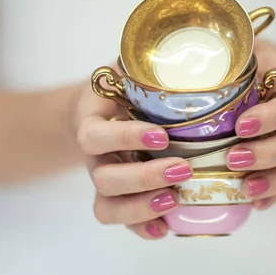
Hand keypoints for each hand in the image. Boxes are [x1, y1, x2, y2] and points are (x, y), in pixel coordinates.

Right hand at [74, 67, 191, 239]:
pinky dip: (143, 229)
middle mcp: (95, 157)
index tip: (162, 135)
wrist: (101, 111)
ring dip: (142, 208)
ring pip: (107, 207)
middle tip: (183, 169)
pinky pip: (122, 221)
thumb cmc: (121, 89)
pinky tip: (167, 229)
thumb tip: (183, 45)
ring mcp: (105, 180)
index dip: (125, 139)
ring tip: (175, 201)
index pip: (96, 136)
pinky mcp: (119, 197)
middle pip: (105, 179)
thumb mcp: (127, 69)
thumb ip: (144, 61)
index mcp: (92, 124)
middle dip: (144, 178)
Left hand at [226, 40, 275, 208]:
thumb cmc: (241, 61)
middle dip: (269, 153)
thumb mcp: (237, 49)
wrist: (263, 74)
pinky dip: (273, 195)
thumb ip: (221, 48)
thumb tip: (174, 49)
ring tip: (245, 190)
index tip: (241, 125)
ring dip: (273, 179)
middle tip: (234, 158)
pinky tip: (255, 205)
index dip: (272, 118)